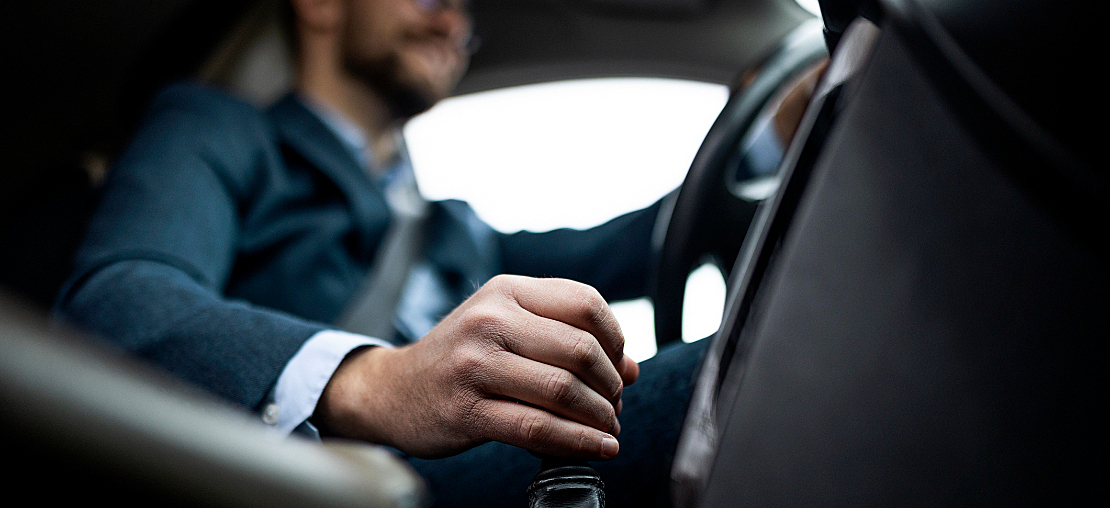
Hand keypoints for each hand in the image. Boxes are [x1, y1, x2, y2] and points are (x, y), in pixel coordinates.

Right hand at [313, 275, 639, 459]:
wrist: (393, 389)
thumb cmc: (463, 356)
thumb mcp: (507, 326)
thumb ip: (566, 337)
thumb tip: (631, 370)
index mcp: (506, 291)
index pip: (585, 303)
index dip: (616, 339)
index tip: (620, 367)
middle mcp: (489, 320)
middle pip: (581, 348)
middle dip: (611, 384)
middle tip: (615, 404)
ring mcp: (475, 365)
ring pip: (563, 389)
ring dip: (599, 416)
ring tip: (608, 429)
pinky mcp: (467, 410)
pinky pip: (537, 428)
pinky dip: (578, 442)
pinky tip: (596, 448)